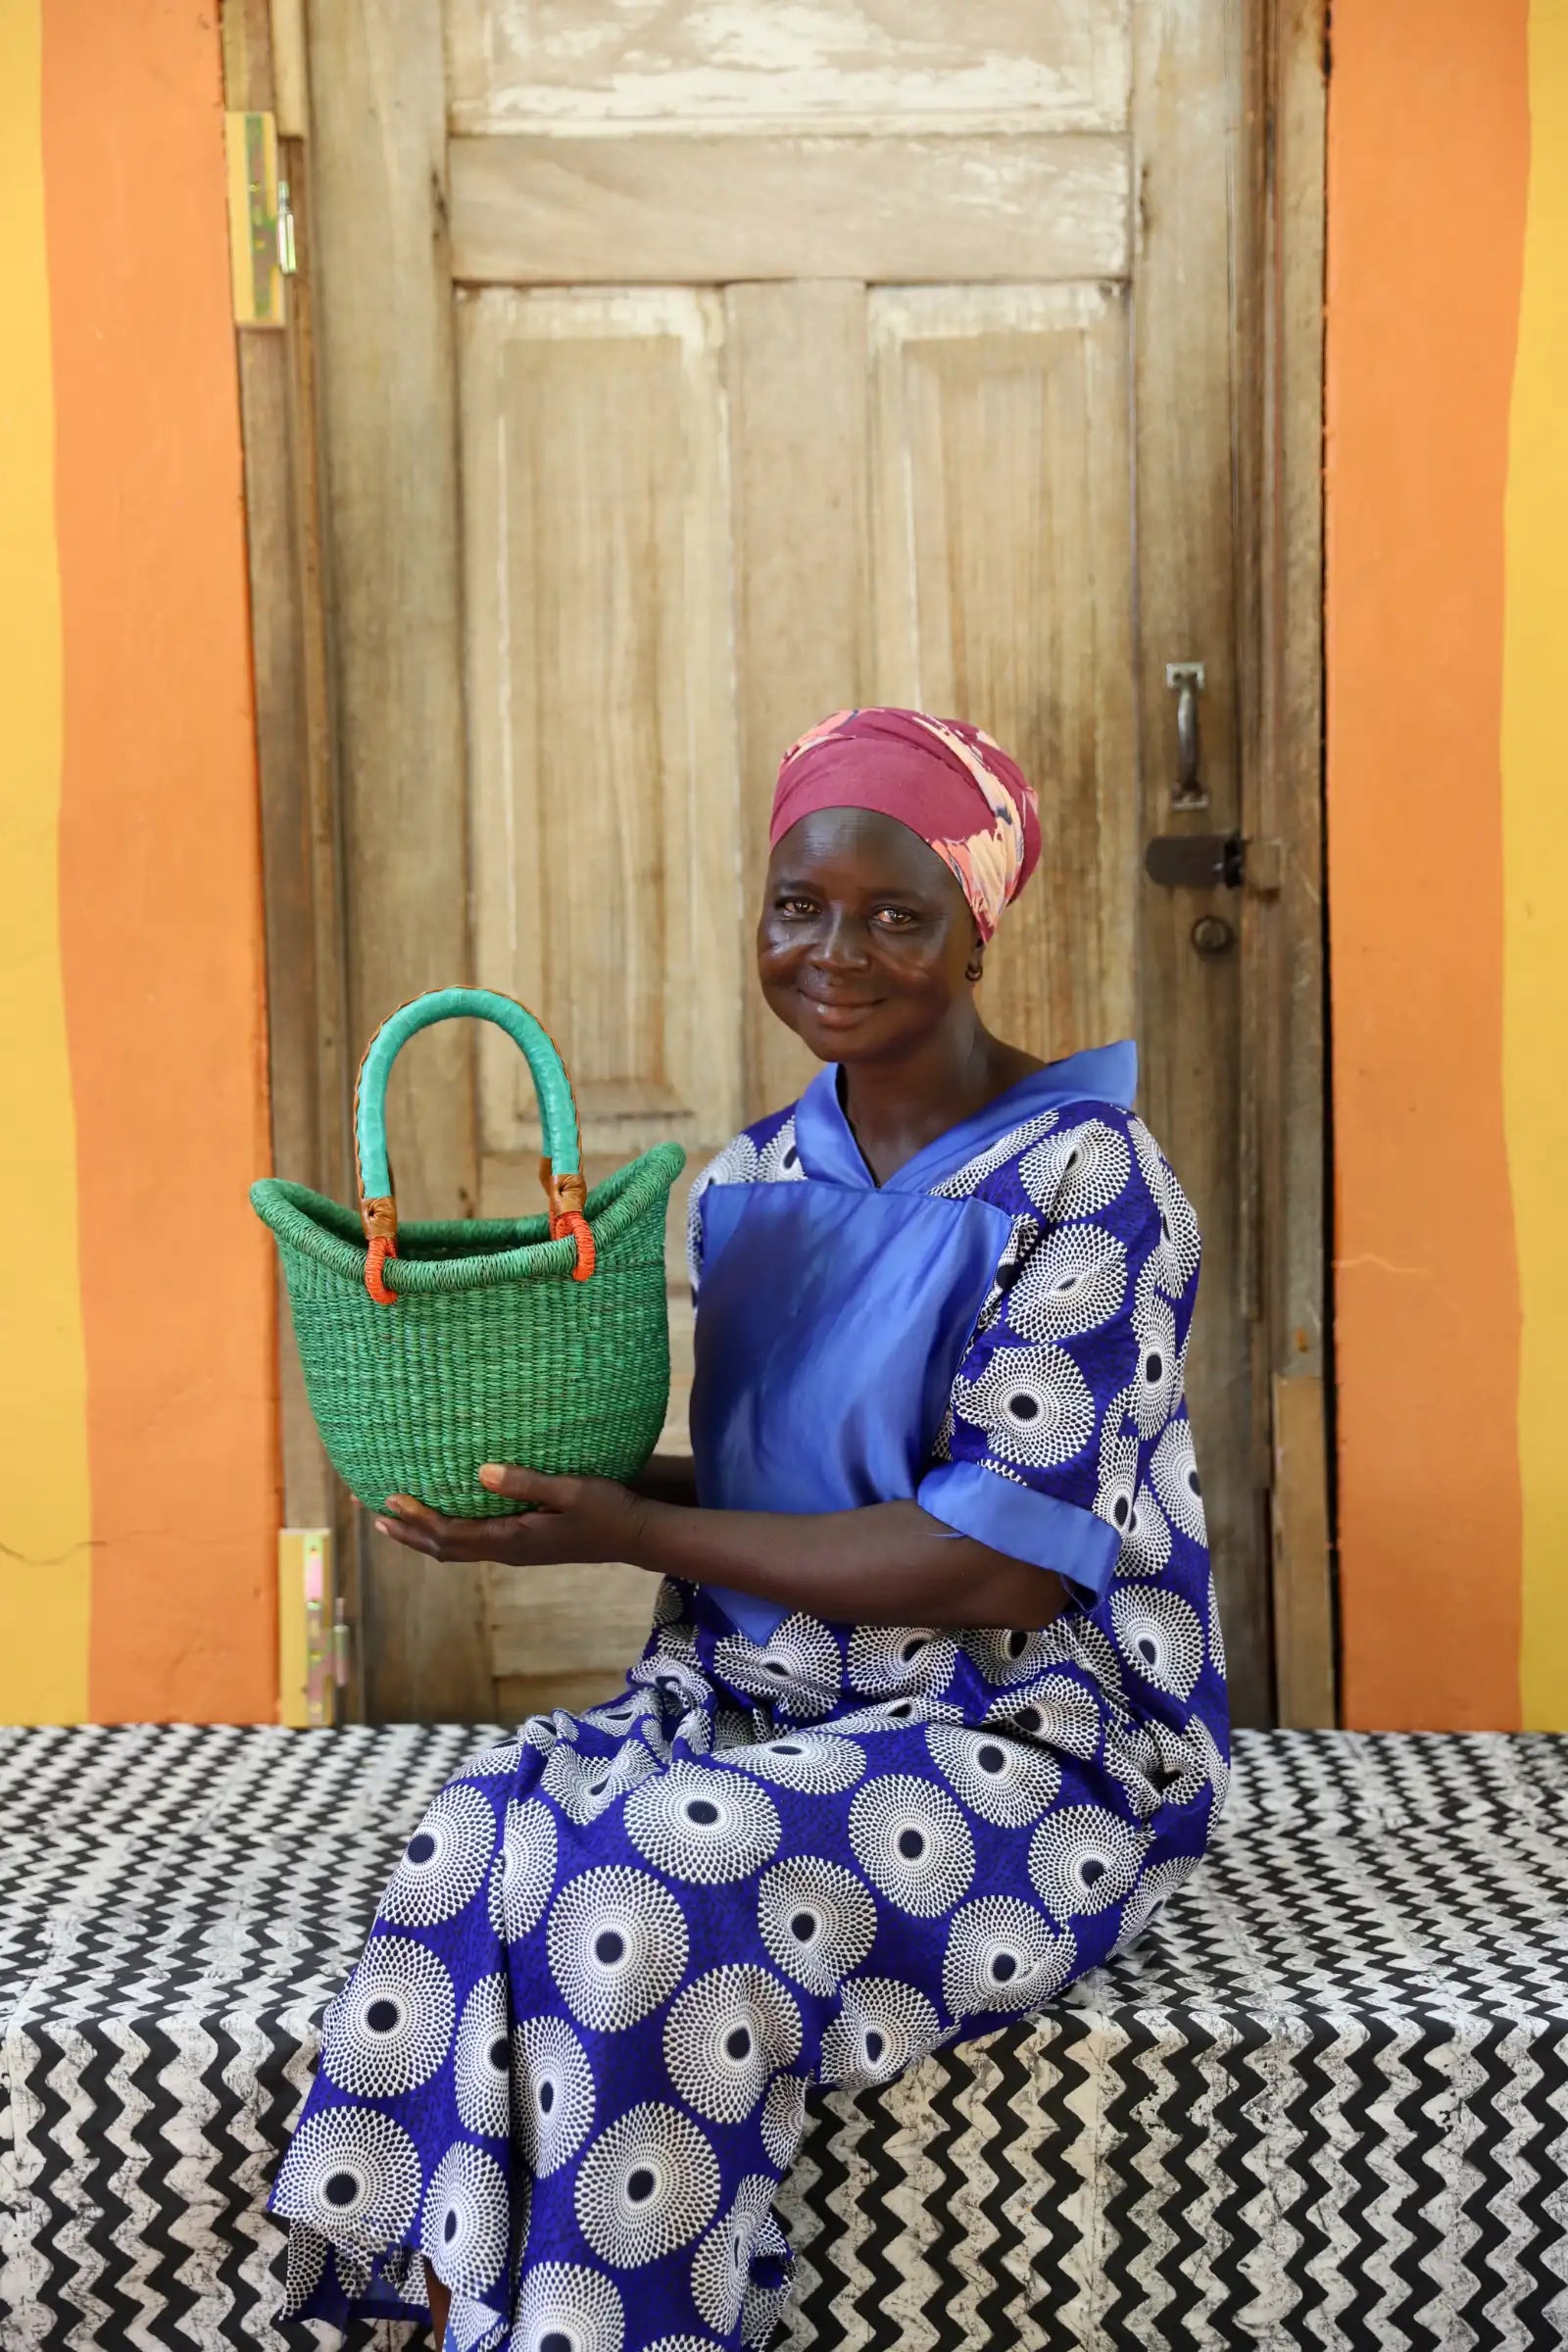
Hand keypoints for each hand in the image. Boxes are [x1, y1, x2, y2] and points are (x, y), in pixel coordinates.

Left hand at [374, 1464, 647, 1566]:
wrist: (637, 1536)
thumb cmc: (609, 1509)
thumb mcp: (572, 1490)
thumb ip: (526, 1482)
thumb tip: (480, 1471)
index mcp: (514, 1540)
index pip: (452, 1535)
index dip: (418, 1519)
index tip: (391, 1498)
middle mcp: (508, 1551)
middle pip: (445, 1549)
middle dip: (408, 1533)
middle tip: (374, 1513)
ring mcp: (516, 1551)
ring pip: (457, 1549)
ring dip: (423, 1536)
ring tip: (395, 1519)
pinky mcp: (524, 1544)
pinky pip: (473, 1543)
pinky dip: (447, 1533)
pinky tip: (446, 1515)